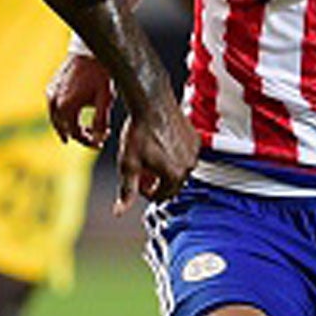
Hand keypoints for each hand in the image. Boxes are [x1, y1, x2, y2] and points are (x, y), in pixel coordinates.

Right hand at [47, 52, 115, 148]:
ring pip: (56, 118)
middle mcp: (55, 102)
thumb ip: (101, 122)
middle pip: (64, 128)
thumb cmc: (100, 74)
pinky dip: (62, 114)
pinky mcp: (51, 86)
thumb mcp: (105, 100)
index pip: (76, 134)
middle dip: (79, 135)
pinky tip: (73, 113)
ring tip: (81, 130)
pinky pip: (53, 106)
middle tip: (94, 137)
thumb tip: (98, 138)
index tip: (100, 142)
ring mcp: (51, 93)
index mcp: (67, 107)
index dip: (89, 141)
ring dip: (68, 126)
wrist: (91, 50)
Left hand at [113, 98, 200, 212]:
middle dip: (157, 181)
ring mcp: (194, 151)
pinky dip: (175, 155)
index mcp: (174, 176)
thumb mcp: (128, 164)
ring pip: (179, 170)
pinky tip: (161, 145)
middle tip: (143, 171)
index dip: (146, 192)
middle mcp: (189, 166)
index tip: (138, 182)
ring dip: (166, 169)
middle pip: (172, 184)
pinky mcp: (196, 139)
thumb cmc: (139, 132)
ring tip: (150, 157)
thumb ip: (126, 191)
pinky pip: (186, 155)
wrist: (151, 103)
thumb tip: (119, 212)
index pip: (161, 196)